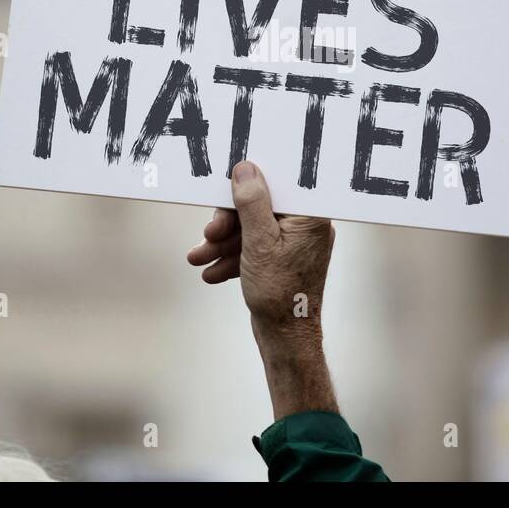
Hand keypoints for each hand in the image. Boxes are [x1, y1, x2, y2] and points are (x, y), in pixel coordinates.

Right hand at [187, 160, 334, 331]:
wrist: (286, 339)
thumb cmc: (280, 294)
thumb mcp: (259, 243)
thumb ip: (252, 203)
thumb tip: (246, 169)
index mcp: (310, 215)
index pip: (277, 184)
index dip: (247, 186)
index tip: (224, 190)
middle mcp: (306, 225)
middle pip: (260, 207)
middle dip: (228, 223)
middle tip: (208, 234)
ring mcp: (294, 243)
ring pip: (252, 230)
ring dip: (223, 243)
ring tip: (198, 258)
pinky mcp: (282, 259)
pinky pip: (255, 248)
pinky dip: (233, 257)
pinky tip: (212, 272)